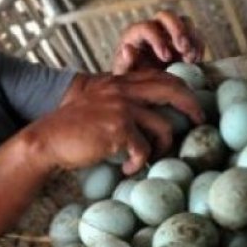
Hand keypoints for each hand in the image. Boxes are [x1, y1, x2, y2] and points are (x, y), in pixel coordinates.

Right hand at [36, 69, 204, 174]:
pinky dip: (139, 163)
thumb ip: (122, 101)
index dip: (183, 90)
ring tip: (148, 158)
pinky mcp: (118, 129)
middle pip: (172, 91)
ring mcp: (122, 108)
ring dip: (161, 148)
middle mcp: (123, 90)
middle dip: (192, 106)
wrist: (47, 138)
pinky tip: (128, 169)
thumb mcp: (99, 102)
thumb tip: (151, 115)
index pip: (162, 77)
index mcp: (120, 82)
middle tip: (200, 122)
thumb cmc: (73, 127)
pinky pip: (144, 149)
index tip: (192, 106)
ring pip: (164, 127)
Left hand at [112, 10, 204, 75]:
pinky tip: (196, 61)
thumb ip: (126, 63)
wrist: (145, 84)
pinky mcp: (183, 39)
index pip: (146, 27)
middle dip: (178, 30)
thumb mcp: (126, 74)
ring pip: (184, 21)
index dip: (157, 39)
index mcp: (136, 33)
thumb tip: (128, 48)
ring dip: (191, 38)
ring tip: (191, 59)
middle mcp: (153, 28)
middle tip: (184, 50)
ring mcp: (170, 32)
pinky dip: (199, 46)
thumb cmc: (131, 78)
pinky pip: (195, 34)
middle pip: (167, 16)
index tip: (166, 58)